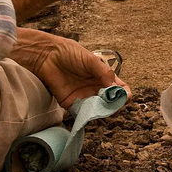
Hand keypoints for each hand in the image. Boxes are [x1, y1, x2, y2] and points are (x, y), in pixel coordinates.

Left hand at [9, 28, 129, 107]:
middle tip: (113, 106)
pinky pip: (82, 114)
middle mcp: (96, 89)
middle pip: (111, 103)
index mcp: (103, 77)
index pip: (120, 89)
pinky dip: (88, 117)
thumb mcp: (91, 60)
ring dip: (102, 113)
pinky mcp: (71, 104)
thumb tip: (114, 87)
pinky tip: (90, 114)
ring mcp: (84, 97)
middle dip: (115, 106)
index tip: (124, 97)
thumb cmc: (70, 53)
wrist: (46, 56)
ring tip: (101, 110)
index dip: (124, 94)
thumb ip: (104, 72)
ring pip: (98, 111)